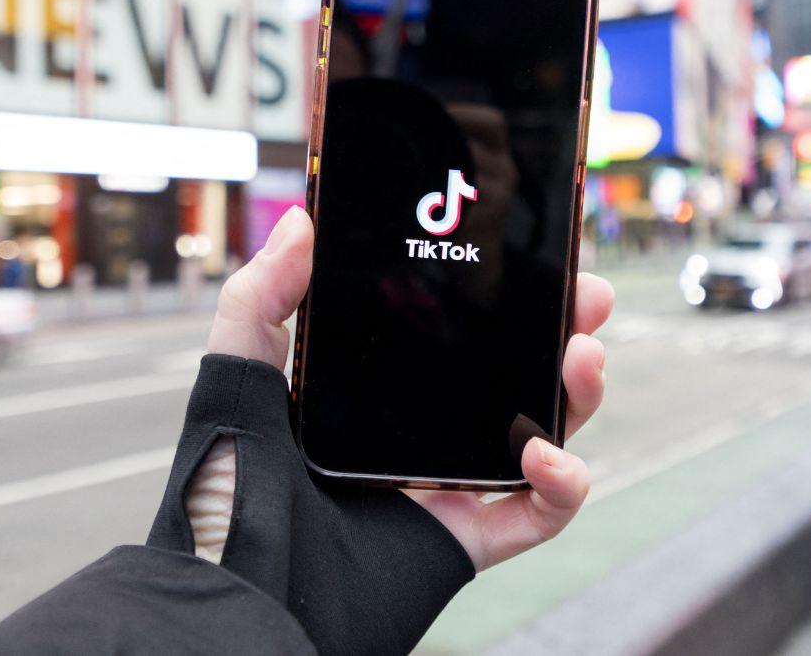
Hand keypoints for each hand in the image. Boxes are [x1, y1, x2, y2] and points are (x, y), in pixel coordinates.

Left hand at [205, 205, 611, 571]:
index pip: (456, 334)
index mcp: (375, 394)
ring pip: (541, 437)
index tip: (533, 254)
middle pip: (514, 376)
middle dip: (561, 332)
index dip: (502, 295)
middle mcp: (418, 437)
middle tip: (588, 297)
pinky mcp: (462, 541)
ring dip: (577, 396)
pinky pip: (536, 516)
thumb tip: (300, 221)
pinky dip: (563, 485)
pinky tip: (547, 454)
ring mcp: (446, 488)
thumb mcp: (235, 376)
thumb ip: (260, 296)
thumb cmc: (222, 489)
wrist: (236, 590)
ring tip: (584, 356)